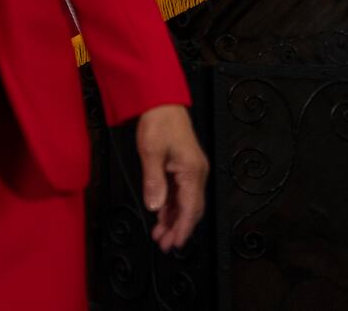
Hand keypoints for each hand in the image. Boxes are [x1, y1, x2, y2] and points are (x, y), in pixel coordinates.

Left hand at [137, 104, 207, 251]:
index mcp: (193, 172)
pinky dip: (171, 206)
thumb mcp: (151, 152)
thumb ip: (153, 181)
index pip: (190, 208)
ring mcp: (191, 171)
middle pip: (190, 209)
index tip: (175, 243)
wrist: (161, 102)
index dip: (182, 228)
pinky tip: (161, 214)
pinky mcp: (184, 167)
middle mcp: (196, 174)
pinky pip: (180, 192)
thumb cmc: (158, 123)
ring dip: (173, 218)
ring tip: (160, 234)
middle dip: (178, 227)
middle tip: (164, 243)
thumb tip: (155, 207)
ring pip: (185, 202)